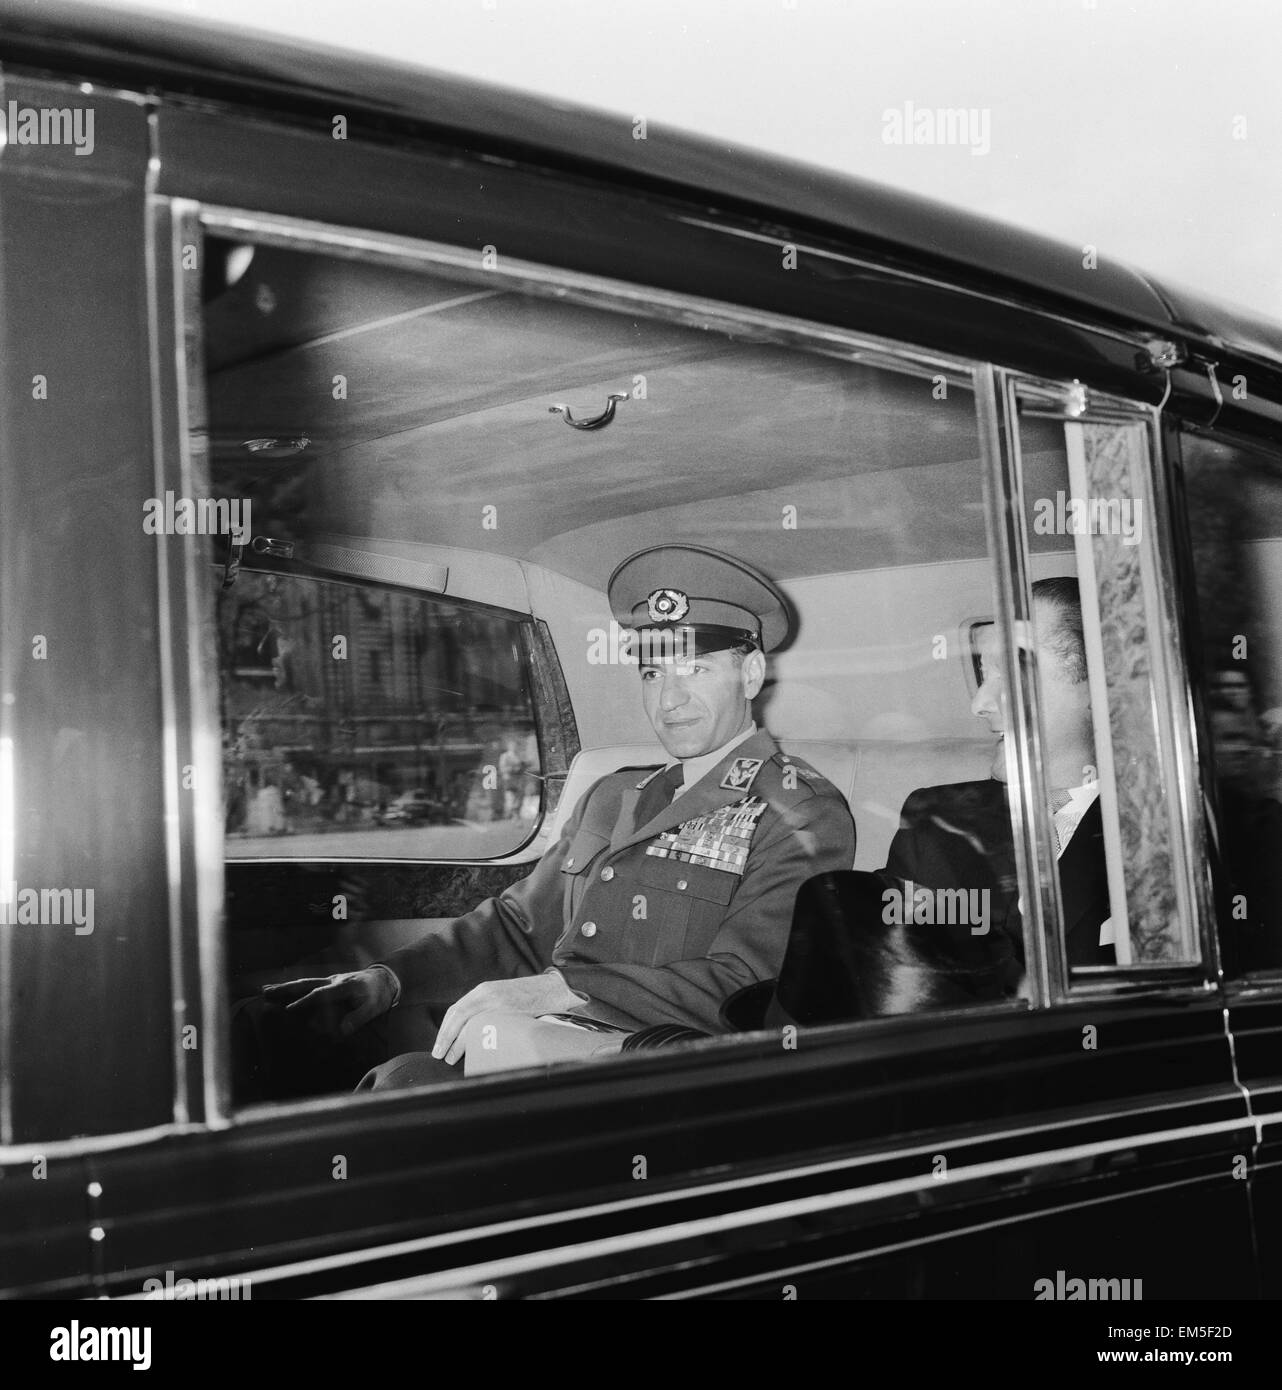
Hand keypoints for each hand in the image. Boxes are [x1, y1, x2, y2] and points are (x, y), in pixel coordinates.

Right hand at [261, 968, 395, 1038]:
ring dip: (286, 986)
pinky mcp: (330, 981)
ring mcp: (331, 979)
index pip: (320, 994)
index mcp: (343, 987)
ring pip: (305, 982)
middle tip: (266, 992)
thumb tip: (343, 1030)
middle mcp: (334, 980)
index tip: (289, 1009)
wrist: (386, 978)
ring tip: (266, 989)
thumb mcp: (374, 1008)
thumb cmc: (379, 995)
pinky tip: (283, 989)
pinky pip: (310, 983)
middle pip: (307, 983)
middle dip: (286, 989)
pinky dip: (295, 986)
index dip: (304, 1002)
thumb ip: (358, 1018)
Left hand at [432, 973, 581, 1065]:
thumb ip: (485, 1008)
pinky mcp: (510, 1013)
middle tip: (440, 1054)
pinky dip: (477, 1042)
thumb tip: (467, 1031)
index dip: (445, 1028)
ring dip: (458, 1043)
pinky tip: (472, 1052)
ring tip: (451, 1057)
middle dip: (446, 1037)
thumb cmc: (528, 996)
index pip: (456, 1010)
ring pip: (470, 1024)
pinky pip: (487, 1029)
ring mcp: (498, 1004)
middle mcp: (487, 994)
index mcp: (483, 990)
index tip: (439, 1043)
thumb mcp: (501, 996)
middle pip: (458, 1016)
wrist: (552, 988)